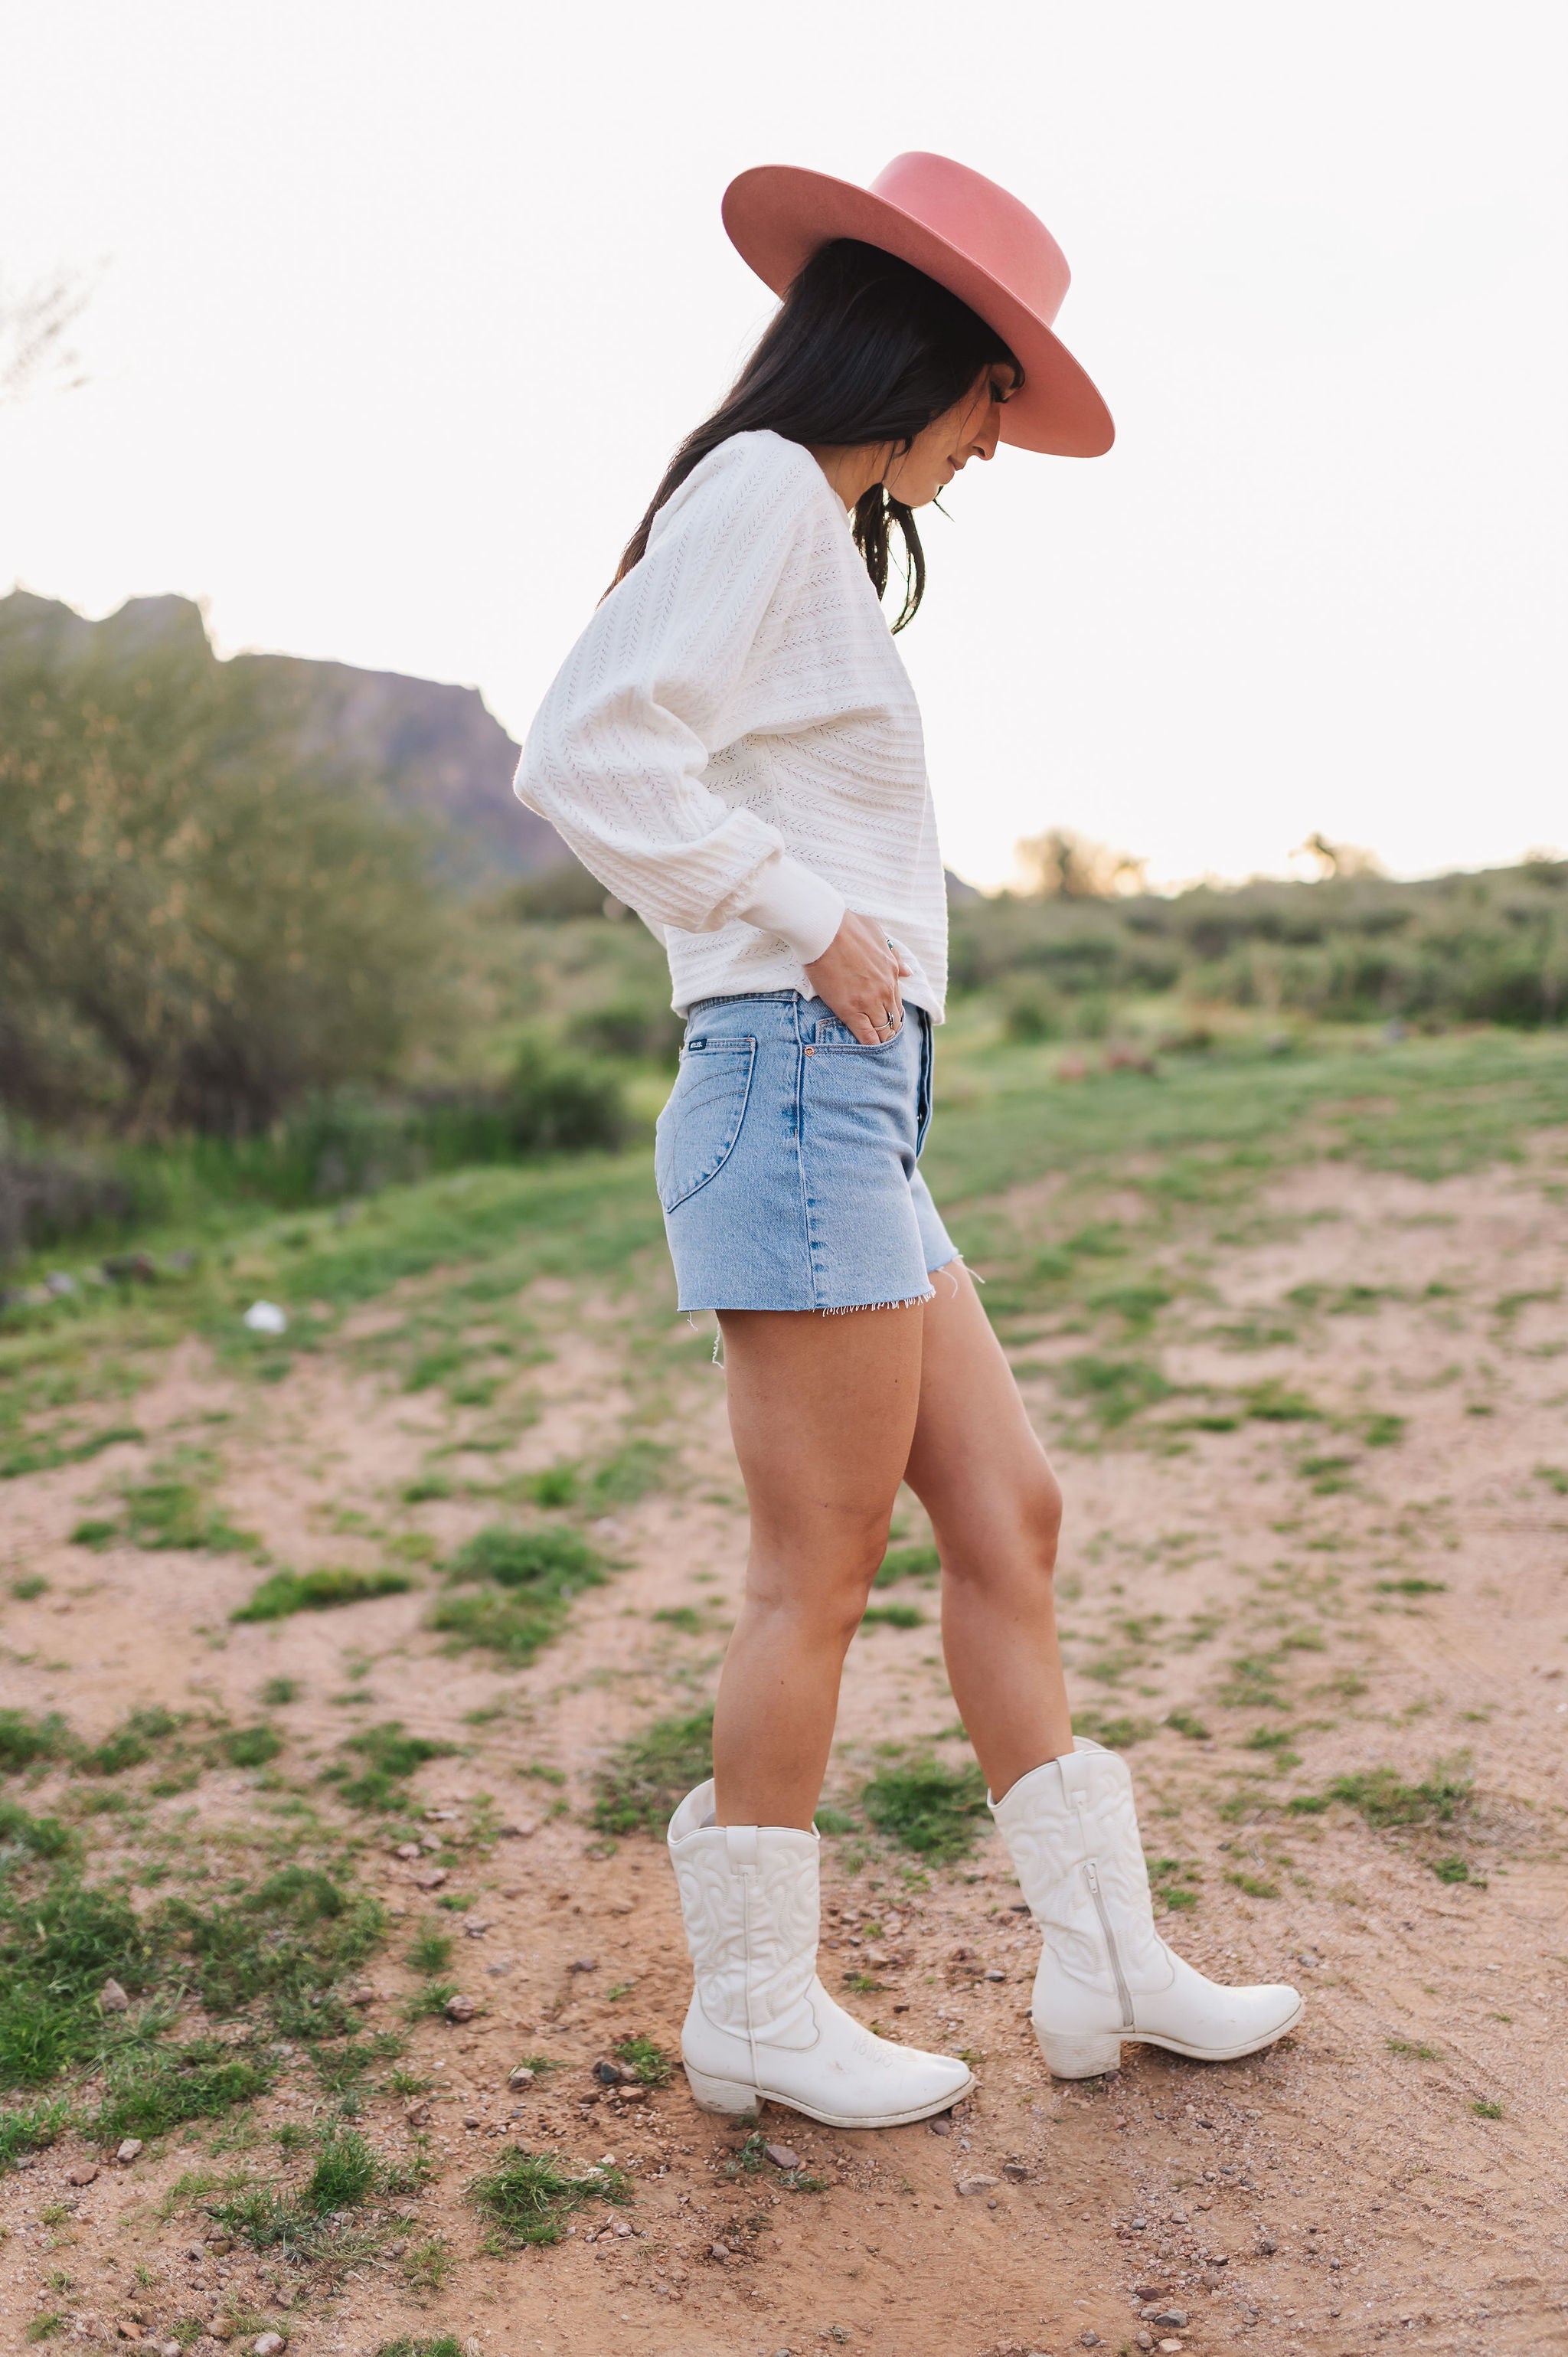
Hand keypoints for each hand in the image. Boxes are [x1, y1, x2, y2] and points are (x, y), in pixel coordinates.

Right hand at [803, 912, 912, 1045]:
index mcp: (892, 971)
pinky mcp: (851, 1010)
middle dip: (889, 1028)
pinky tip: (867, 1049)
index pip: (897, 1002)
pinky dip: (869, 1044)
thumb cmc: (846, 926)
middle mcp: (885, 989)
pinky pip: (866, 1035)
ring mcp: (869, 1001)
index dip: (892, 1013)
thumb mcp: (878, 934)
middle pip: (893, 1019)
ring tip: (875, 1046)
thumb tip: (909, 972)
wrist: (824, 929)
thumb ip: (894, 955)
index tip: (886, 1019)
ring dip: (880, 1038)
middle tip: (881, 1036)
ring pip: (883, 1030)